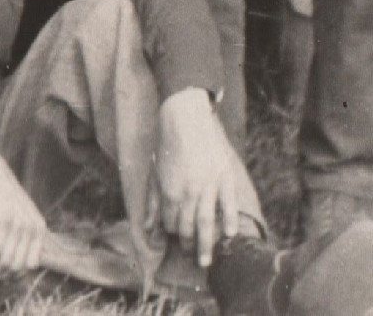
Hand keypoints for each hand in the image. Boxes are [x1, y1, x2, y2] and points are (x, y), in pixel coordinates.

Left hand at [150, 88, 256, 267]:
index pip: (171, 222)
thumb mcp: (155, 171)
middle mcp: (188, 193)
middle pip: (188, 227)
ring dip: (207, 245)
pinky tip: (230, 234)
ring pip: (207, 222)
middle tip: (194, 257)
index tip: (176, 239)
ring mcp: (208, 186)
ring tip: (207, 261)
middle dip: (189, 244)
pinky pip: (229, 204)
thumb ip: (153, 201)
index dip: (172, 233)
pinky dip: (230, 220)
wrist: (185, 117)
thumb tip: (148, 227)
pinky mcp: (224, 178)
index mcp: (169, 191)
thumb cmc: (167, 144)